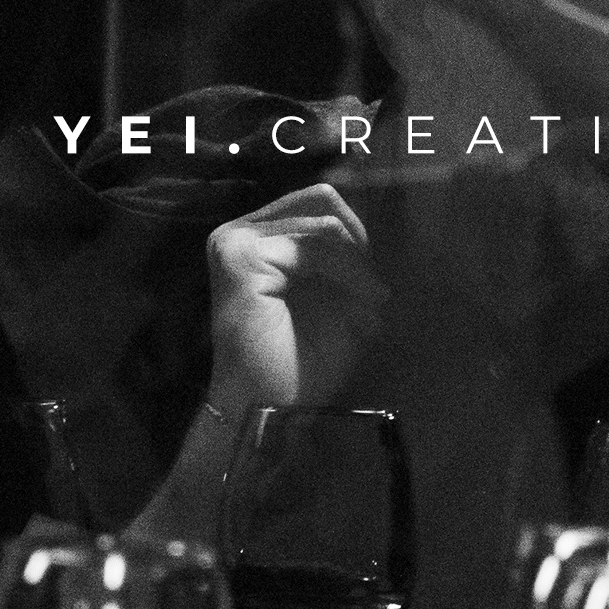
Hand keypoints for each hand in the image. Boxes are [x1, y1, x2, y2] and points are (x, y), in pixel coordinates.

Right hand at [207, 183, 388, 412]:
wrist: (273, 407)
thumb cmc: (304, 362)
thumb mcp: (339, 296)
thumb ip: (347, 256)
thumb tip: (370, 223)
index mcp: (260, 237)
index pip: (317, 201)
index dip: (355, 232)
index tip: (373, 280)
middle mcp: (241, 231)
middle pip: (321, 201)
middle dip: (356, 243)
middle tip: (372, 289)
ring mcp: (235, 240)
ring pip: (324, 224)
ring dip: (357, 265)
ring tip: (372, 302)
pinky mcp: (240, 256)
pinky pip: (313, 245)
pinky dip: (349, 271)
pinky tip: (364, 302)